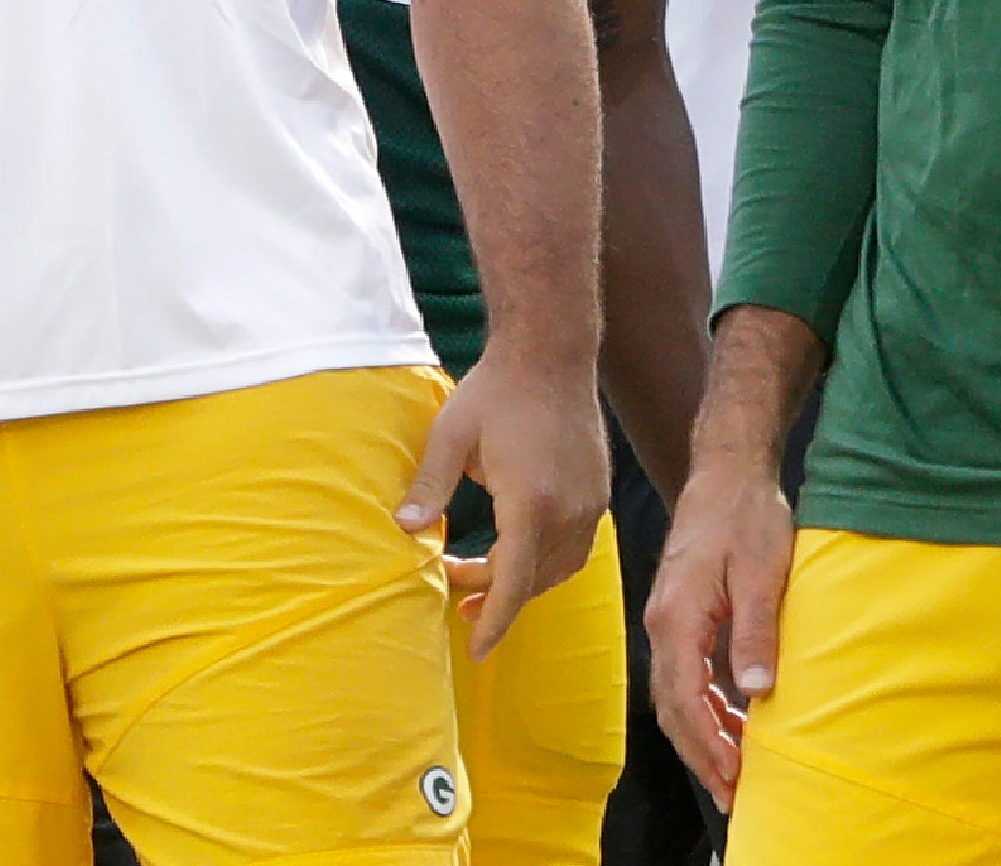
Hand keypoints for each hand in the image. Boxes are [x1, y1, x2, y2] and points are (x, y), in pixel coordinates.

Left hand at [398, 351, 606, 659]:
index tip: (475, 648)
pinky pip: (574, 546)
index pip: (513, 584)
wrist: (550, 351)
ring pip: (557, 568)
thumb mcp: (450, 437)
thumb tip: (404, 531)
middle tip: (454, 591)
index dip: (494, 622)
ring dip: (521, 581)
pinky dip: (544, 561)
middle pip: (533, 581)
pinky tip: (518, 551)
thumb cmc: (495, 390)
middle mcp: (569, 512)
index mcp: (531, 505)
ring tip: (482, 580)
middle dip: (496, 597)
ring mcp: (589, 503)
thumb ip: (429, 489)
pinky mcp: (596, 492)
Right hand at [643, 462, 794, 809]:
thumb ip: (755, 634)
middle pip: (671, 706)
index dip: (708, 746)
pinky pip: (684, 673)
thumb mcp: (762, 575)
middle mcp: (662, 621)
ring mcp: (666, 617)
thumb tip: (756, 694)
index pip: (684, 699)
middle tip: (735, 794)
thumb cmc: (746, 516)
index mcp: (677, 616)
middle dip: (702, 754)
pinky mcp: (679, 612)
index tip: (735, 781)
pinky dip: (705, 706)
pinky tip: (735, 719)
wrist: (726, 472)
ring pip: (675, 694)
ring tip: (738, 769)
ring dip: (702, 735)